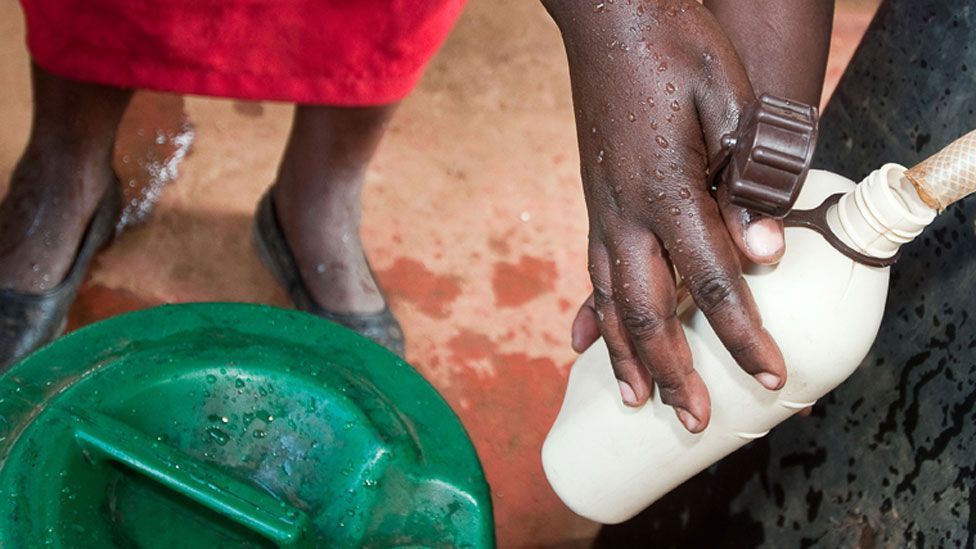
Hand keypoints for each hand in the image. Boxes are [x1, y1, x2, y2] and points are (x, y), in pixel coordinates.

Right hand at [545, 0, 786, 431]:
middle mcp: (625, 209)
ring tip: (635, 402)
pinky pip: (593, 271)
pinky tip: (589, 342)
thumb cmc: (675, 43)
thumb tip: (763, 253)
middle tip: (693, 420)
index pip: (714, 279)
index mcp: (666, 185)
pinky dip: (595, 315)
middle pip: (648, 309)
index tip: (770, 377)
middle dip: (673, 370)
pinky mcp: (595, 199)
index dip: (743, 334)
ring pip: (610, 299)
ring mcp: (602, 206)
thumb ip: (747, 180)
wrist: (609, 12)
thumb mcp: (730, 101)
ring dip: (624, 356)